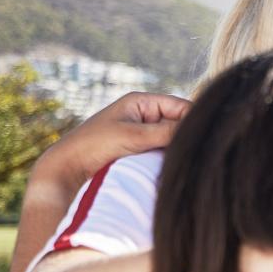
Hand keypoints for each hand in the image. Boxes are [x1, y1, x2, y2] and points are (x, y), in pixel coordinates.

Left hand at [33, 92, 190, 191]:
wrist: (67, 169)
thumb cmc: (94, 145)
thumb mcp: (134, 135)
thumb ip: (167, 132)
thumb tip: (199, 132)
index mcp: (142, 102)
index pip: (182, 107)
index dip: (195, 121)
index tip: (205, 138)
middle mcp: (145, 116)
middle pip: (180, 124)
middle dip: (187, 138)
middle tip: (196, 154)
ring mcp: (144, 135)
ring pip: (174, 141)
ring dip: (178, 151)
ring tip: (184, 163)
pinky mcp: (141, 153)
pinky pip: (164, 154)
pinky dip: (169, 161)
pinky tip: (174, 169)